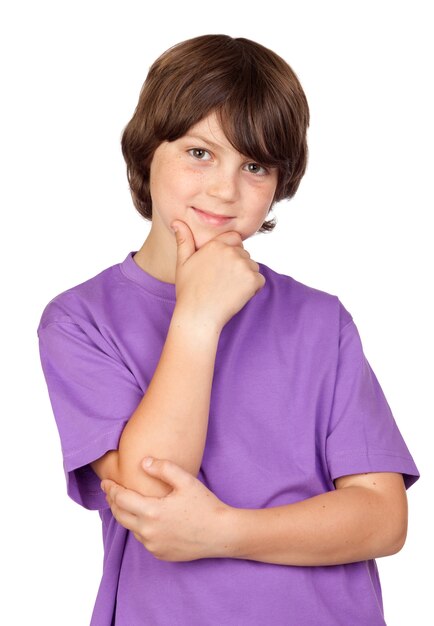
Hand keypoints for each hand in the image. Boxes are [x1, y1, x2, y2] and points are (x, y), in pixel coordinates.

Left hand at [101, 457, 231, 561]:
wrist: (221, 534)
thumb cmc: (205, 505)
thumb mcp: (186, 481)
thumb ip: (163, 468)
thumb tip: (143, 462)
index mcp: (152, 512)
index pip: (121, 499)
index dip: (111, 489)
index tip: (105, 482)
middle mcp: (148, 532)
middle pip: (120, 515)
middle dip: (113, 502)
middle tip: (110, 491)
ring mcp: (154, 546)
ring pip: (132, 528)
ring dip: (127, 515)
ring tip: (126, 503)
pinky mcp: (161, 554)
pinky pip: (144, 540)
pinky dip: (141, 528)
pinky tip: (147, 519)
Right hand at [171, 220, 265, 329]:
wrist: (198, 315)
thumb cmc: (188, 291)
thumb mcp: (183, 263)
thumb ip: (184, 240)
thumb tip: (177, 221)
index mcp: (215, 245)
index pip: (235, 239)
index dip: (230, 252)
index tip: (221, 267)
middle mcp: (231, 252)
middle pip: (244, 254)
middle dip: (237, 266)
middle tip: (221, 283)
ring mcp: (243, 265)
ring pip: (252, 267)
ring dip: (245, 277)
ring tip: (227, 290)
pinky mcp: (252, 280)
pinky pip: (259, 281)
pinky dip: (252, 289)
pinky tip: (236, 296)